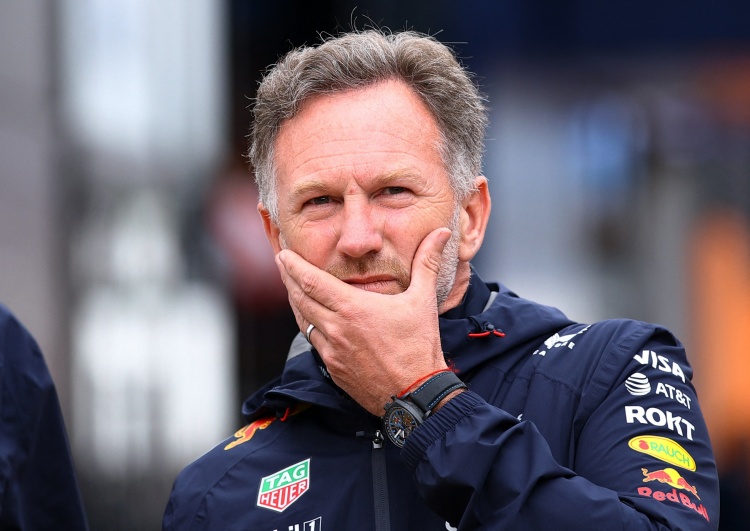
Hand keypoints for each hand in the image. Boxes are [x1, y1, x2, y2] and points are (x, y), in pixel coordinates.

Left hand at [276, 227, 451, 414]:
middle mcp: (336, 328)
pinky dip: (306, 324)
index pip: (312, 281)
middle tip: (281, 263)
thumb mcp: (423, 300)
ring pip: (302, 320)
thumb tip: (441, 233)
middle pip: (300, 298)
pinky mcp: (333, 368)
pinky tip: (309, 319)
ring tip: (291, 286)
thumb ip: (427, 262)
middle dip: (288, 278)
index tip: (284, 254)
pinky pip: (312, 341)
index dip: (294, 266)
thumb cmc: (419, 347)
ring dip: (294, 301)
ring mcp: (332, 350)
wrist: (416, 394)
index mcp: (353, 308)